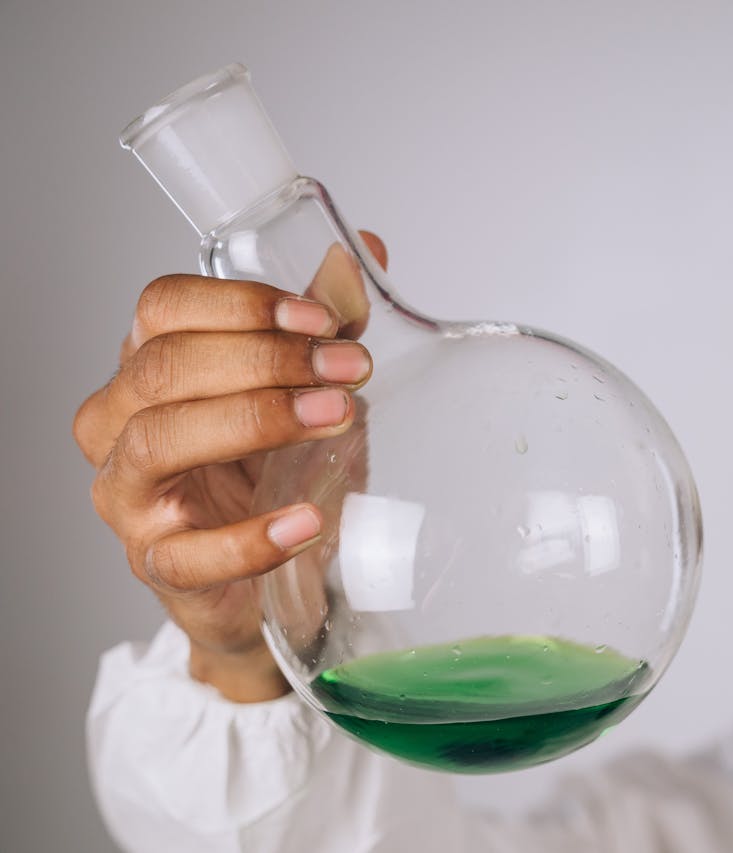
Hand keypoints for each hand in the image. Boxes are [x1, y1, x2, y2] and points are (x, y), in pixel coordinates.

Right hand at [74, 233, 385, 701]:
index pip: (162, 307)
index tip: (321, 318)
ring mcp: (131, 497)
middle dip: (266, 358)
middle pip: (164, 366)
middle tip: (349, 367)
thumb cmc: (273, 472)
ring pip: (160, 441)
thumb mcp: (306, 390)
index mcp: (150, 366)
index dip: (240, 304)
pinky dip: (251, 538)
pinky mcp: (159, 566)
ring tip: (337, 416)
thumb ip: (323, 326)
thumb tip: (360, 254)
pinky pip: (188, 554)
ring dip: (257, 421)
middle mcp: (122, 423)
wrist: (265, 572)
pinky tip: (307, 521)